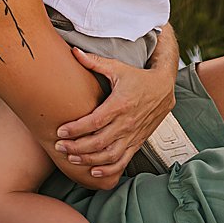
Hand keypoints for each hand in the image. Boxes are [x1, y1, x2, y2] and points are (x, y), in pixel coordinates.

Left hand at [53, 38, 175, 183]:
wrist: (164, 89)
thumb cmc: (137, 78)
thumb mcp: (117, 68)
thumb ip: (94, 62)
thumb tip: (73, 51)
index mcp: (120, 105)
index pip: (95, 122)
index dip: (76, 129)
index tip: (60, 132)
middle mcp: (127, 123)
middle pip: (99, 142)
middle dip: (77, 147)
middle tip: (59, 147)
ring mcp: (133, 135)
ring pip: (110, 155)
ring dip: (90, 160)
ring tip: (71, 158)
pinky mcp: (137, 143)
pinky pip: (123, 161)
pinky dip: (109, 169)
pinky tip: (94, 171)